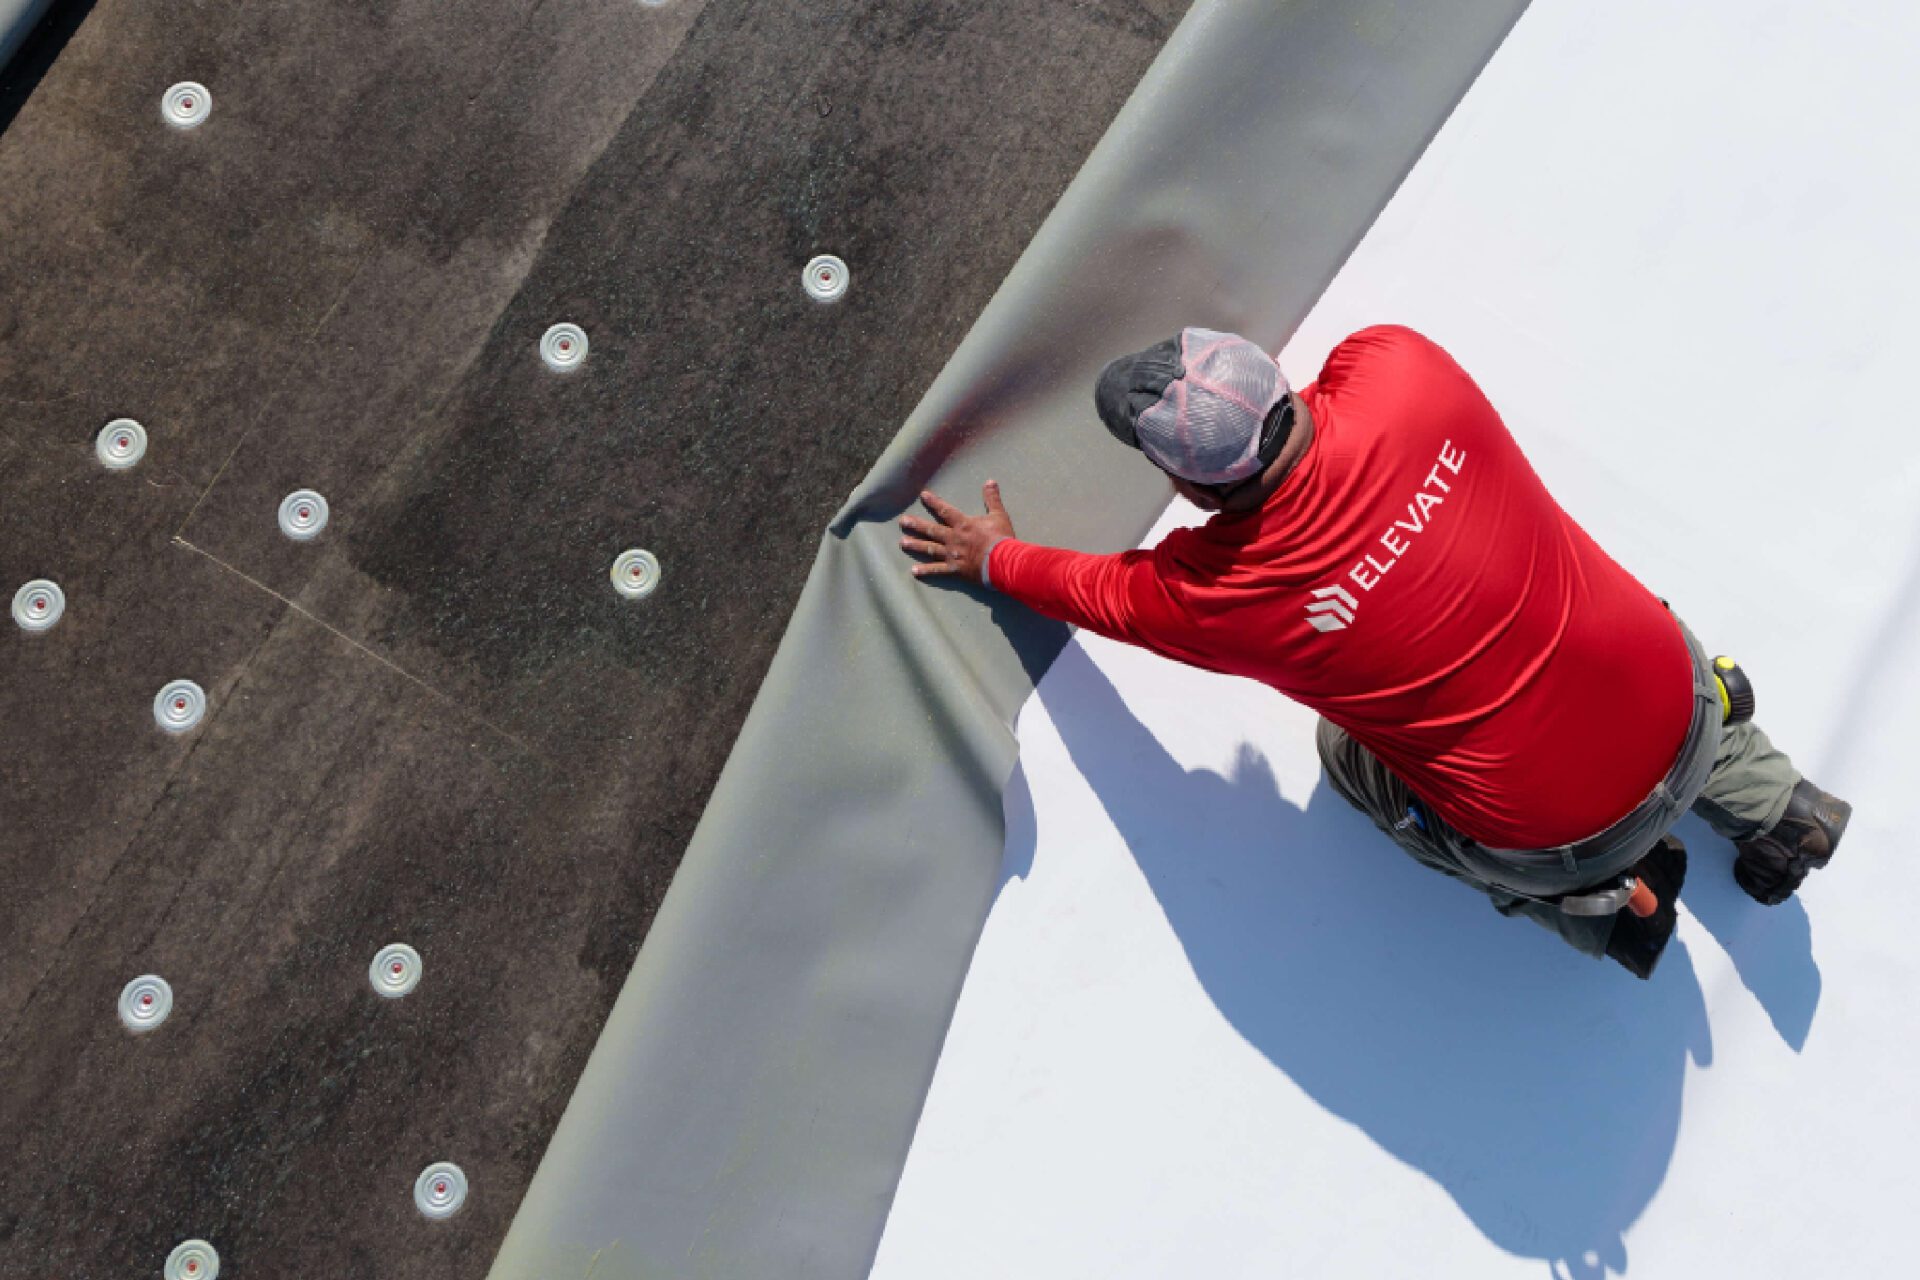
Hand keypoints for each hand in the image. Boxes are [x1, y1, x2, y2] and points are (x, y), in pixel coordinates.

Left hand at [899, 481, 1015, 584]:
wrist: (1002, 562)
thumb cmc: (1001, 539)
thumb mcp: (998, 515)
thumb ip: (992, 499)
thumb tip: (990, 481)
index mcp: (963, 524)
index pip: (945, 511)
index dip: (934, 502)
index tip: (923, 496)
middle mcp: (953, 538)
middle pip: (931, 530)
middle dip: (916, 525)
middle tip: (902, 522)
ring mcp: (952, 554)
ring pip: (930, 549)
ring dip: (916, 545)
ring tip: (902, 543)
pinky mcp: (954, 570)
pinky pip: (937, 570)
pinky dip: (926, 571)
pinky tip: (914, 571)